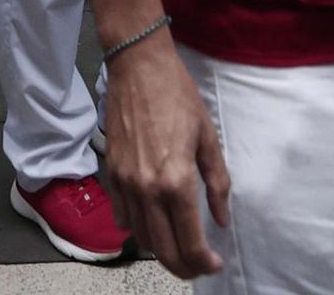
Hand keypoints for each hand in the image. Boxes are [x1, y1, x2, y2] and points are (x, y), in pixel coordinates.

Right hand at [103, 34, 229, 278]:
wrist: (138, 66)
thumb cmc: (178, 95)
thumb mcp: (208, 137)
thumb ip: (217, 183)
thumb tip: (221, 219)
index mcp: (177, 181)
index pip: (190, 242)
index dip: (205, 263)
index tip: (214, 264)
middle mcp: (148, 189)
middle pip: (164, 250)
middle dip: (184, 267)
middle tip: (198, 265)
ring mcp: (126, 183)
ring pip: (141, 237)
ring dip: (161, 249)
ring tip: (178, 244)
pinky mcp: (111, 172)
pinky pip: (122, 216)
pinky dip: (138, 228)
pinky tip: (152, 221)